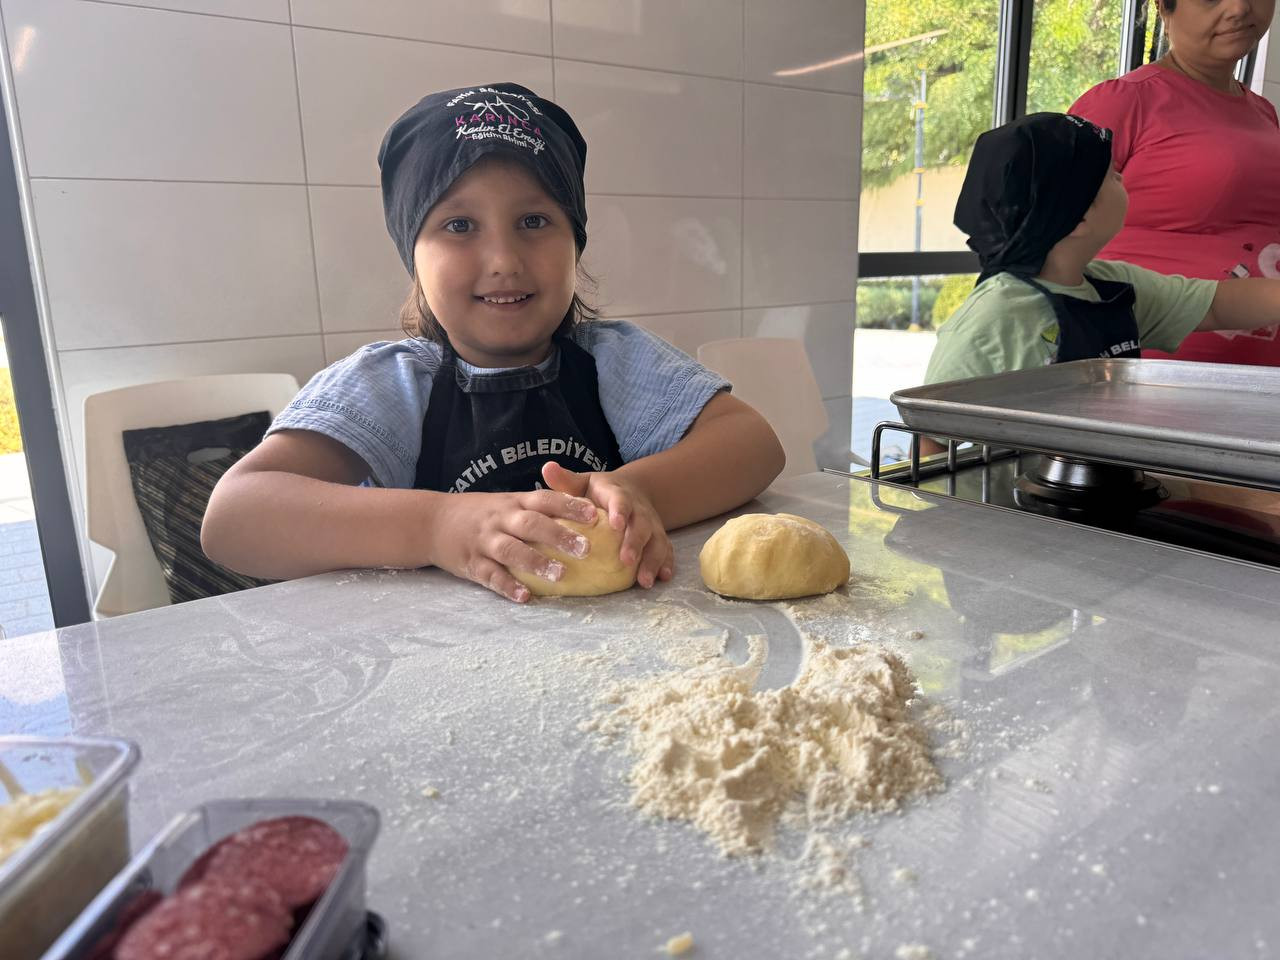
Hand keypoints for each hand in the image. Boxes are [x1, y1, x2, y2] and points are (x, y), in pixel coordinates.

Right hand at [425, 489, 597, 601]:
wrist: (433, 520)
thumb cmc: (482, 514)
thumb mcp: (508, 503)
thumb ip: (538, 509)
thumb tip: (583, 515)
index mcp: (514, 502)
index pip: (545, 500)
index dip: (569, 506)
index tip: (594, 515)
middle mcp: (500, 519)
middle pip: (531, 524)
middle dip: (559, 535)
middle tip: (586, 549)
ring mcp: (484, 541)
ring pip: (511, 550)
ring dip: (536, 562)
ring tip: (560, 575)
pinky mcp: (471, 563)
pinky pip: (490, 575)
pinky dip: (507, 586)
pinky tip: (524, 596)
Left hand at [541, 462, 673, 588]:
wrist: (632, 491)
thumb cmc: (599, 492)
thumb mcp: (583, 483)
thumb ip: (566, 480)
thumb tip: (547, 468)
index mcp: (618, 495)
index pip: (620, 501)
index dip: (620, 511)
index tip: (616, 524)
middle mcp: (639, 510)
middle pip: (641, 525)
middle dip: (635, 543)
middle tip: (626, 561)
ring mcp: (651, 526)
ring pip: (656, 541)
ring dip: (652, 560)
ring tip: (644, 581)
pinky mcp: (658, 539)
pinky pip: (666, 551)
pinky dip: (666, 564)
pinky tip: (662, 578)